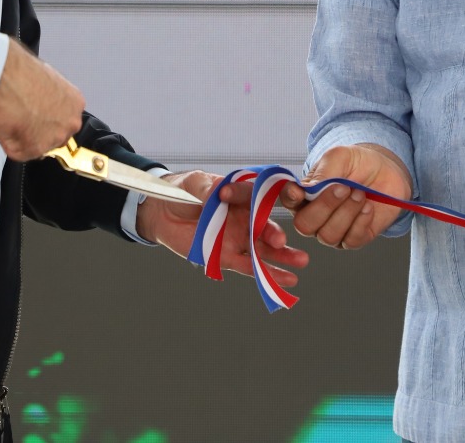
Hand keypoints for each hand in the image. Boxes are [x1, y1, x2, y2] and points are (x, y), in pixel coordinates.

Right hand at [0, 40, 84, 160]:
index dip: (46, 119)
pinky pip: (18, 152)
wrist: (5, 77)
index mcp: (75, 104)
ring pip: (36, 145)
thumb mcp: (48, 80)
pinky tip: (7, 123)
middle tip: (22, 116)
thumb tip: (44, 104)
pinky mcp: (34, 149)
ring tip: (13, 116)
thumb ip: (53, 99)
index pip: (63, 120)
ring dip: (23, 136)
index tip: (37, 115)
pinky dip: (8, 141)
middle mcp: (70, 123)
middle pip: (53, 135)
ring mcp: (53, 139)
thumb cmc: (21, 73)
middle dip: (38, 130)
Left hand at [137, 171, 309, 287]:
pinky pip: (249, 267)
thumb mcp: (195, 184)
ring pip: (263, 249)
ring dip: (282, 257)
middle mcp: (245, 217)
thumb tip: (218, 193)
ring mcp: (238, 238)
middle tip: (281, 241)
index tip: (282, 202)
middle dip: (274, 234)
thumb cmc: (184, 190)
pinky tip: (287, 280)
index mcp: (241, 196)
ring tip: (301, 262)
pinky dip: (267, 275)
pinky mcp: (227, 256)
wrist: (163, 211)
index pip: (259, 197)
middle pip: (264, 226)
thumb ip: (208, 189)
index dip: (268, 201)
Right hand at [275, 144, 411, 250]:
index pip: (288, 200)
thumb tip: (307, 190)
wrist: (386, 171)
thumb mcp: (339, 157)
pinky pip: (351, 240)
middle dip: (324, 207)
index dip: (290, 198)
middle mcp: (314, 216)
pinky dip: (360, 222)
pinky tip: (368, 207)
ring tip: (359, 193)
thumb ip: (323, 172)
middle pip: (304, 225)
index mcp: (304, 194)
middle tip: (343, 187)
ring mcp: (333, 230)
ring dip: (346, 213)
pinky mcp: (354, 238)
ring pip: (328, 235)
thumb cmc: (358, 163)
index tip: (298, 191)